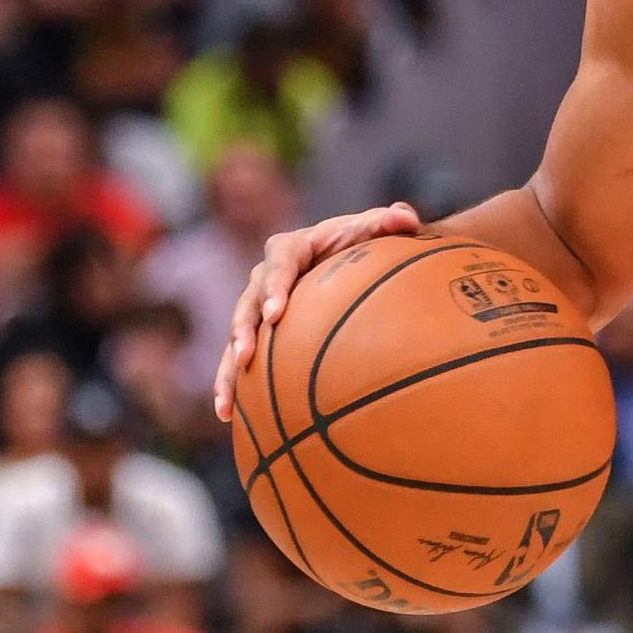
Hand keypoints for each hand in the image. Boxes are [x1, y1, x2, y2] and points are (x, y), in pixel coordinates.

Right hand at [213, 202, 421, 417]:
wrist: (353, 261)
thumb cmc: (365, 244)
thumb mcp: (376, 230)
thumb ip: (390, 222)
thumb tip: (406, 216)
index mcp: (291, 248)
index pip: (279, 263)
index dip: (275, 288)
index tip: (276, 313)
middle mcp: (266, 276)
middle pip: (248, 303)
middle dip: (244, 330)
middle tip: (245, 356)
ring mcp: (258, 306)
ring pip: (237, 336)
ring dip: (228, 367)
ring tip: (226, 401)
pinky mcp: (259, 332)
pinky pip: (240, 359)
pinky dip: (232, 386)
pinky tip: (229, 416)